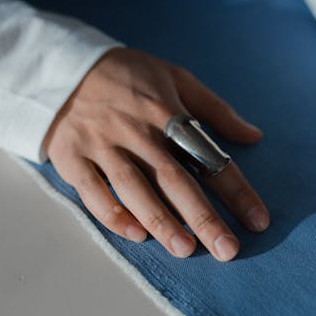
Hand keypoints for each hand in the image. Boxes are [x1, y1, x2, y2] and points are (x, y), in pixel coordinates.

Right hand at [43, 48, 269, 260]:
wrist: (57, 64)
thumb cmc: (127, 75)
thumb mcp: (175, 77)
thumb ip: (215, 109)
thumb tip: (254, 137)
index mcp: (167, 113)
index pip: (209, 156)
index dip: (236, 191)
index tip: (258, 220)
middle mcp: (137, 132)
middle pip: (174, 179)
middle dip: (203, 217)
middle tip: (227, 250)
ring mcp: (102, 145)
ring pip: (134, 188)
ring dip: (161, 221)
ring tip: (185, 250)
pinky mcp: (72, 157)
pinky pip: (93, 191)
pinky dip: (113, 214)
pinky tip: (136, 235)